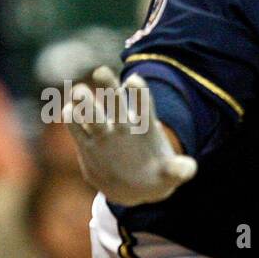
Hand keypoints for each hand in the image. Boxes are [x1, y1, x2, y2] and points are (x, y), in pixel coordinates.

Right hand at [63, 66, 196, 205]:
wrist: (134, 186)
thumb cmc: (155, 175)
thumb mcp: (169, 175)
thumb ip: (178, 170)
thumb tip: (188, 170)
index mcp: (144, 126)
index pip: (142, 102)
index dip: (138, 91)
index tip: (133, 81)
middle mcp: (122, 124)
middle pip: (115, 99)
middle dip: (108, 84)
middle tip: (101, 71)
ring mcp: (103, 132)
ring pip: (91, 109)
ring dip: (83, 99)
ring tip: (79, 93)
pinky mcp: (87, 144)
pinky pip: (75, 125)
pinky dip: (71, 117)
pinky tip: (71, 114)